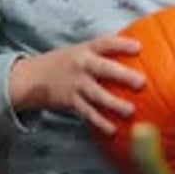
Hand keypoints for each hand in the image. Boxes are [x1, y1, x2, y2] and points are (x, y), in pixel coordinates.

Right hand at [9, 35, 144, 133]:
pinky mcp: (70, 101)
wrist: (33, 77)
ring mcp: (75, 84)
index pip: (105, 43)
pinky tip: (113, 130)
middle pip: (103, 69)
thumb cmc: (66, 62)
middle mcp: (81, 65)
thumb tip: (137, 52)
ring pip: (97, 95)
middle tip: (141, 82)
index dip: (122, 44)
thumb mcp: (81, 51)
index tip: (139, 47)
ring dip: (114, 104)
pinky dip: (100, 122)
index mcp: (86, 49)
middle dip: (122, 75)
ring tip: (130, 110)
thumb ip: (103, 52)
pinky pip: (88, 113)